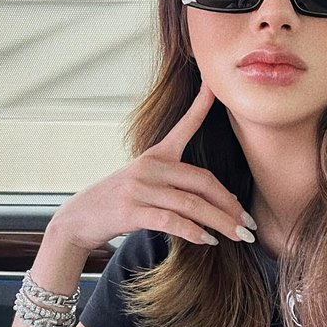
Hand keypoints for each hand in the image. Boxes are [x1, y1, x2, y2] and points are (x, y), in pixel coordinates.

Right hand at [46, 83, 255, 251]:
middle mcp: (150, 166)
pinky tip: (207, 241)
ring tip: (238, 236)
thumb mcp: (143, 183)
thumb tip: (218, 201)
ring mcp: (140, 187)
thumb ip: (174, 184)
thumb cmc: (117, 203)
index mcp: (155, 155)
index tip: (214, 85)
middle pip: (202, 181)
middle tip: (248, 223)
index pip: (184, 126)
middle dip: (230, 205)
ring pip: (192, 204)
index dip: (200, 104)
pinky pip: (171, 221)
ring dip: (220, 223)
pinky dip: (193, 232)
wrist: (77, 221)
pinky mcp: (131, 210)